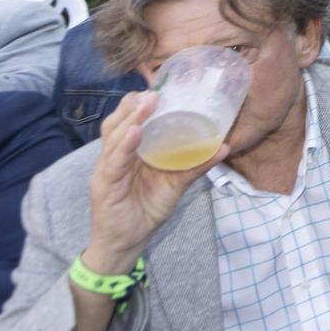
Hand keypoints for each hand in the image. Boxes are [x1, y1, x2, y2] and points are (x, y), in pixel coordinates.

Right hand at [83, 93, 228, 272]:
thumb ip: (195, 165)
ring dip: (131, 119)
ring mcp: (106, 170)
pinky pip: (114, 162)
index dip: (138, 104)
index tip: (159, 88)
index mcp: (128, 152)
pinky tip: (135, 133)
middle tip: (155, 91)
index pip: (128, 121)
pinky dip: (124, 146)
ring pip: (114, 137)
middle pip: (118, 123)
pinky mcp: (105, 185)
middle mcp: (114, 157)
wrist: (126, 243)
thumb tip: (224, 146)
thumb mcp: (175, 183)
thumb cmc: (147, 209)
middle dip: (134, 105)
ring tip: (147, 104)